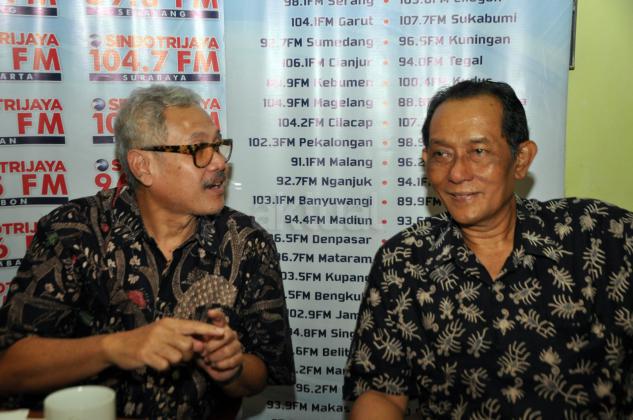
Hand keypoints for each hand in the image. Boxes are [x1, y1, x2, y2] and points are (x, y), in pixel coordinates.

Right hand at [103, 317, 224, 370]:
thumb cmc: (145, 338)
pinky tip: (156, 362)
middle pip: (189, 345)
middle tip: (181, 356)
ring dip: (175, 362)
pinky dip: (163, 367)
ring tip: (165, 357)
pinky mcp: (146, 354)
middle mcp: (163, 330)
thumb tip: (200, 346)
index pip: (193, 326)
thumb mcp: (163, 332)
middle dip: (189, 355)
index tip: (223, 332)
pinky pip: (165, 365)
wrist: (119, 345)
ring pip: (178, 357)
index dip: (209, 330)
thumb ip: (181, 337)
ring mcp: (154, 342)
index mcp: (169, 323)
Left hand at [196, 309, 243, 383]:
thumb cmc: (207, 353)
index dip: (216, 314)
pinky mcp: (239, 358)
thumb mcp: (200, 346)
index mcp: (221, 328)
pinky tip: (215, 365)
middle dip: (213, 345)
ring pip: (228, 350)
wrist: (218, 368)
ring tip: (208, 360)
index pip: (221, 318)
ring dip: (215, 357)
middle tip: (203, 352)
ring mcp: (236, 346)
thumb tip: (199, 341)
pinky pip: (231, 361)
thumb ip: (199, 341)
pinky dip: (220, 365)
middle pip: (227, 335)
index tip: (209, 312)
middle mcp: (231, 334)